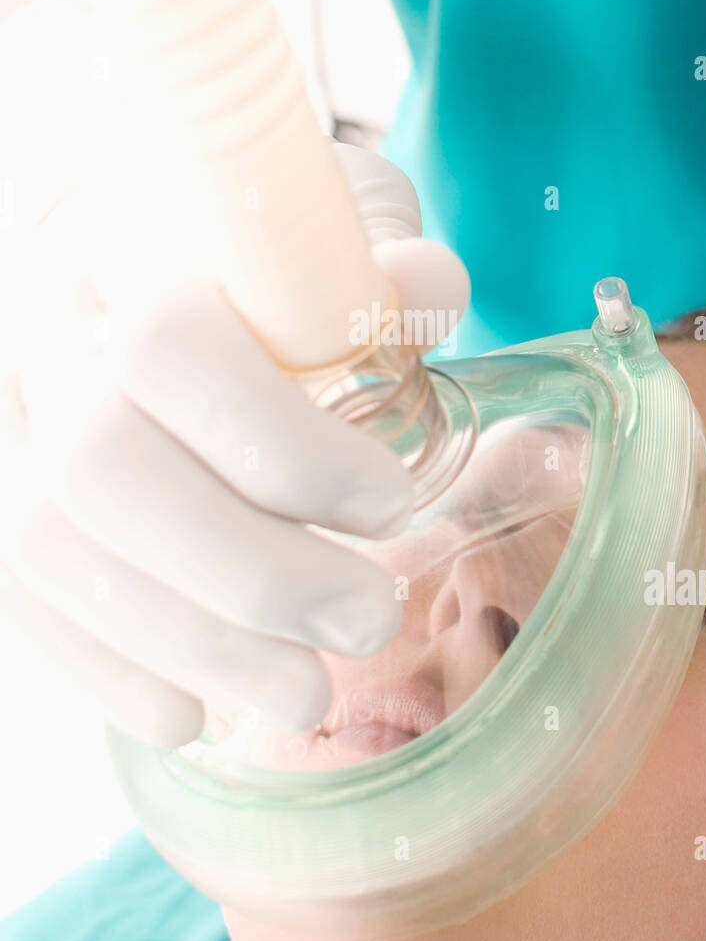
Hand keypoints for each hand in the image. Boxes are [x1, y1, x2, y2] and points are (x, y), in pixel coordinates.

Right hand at [0, 143, 468, 746]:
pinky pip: (19, 607)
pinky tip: (196, 710)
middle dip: (256, 576)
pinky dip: (111, 676)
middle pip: (105, 473)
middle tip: (370, 619)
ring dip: (195, 651)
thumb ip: (375, 265)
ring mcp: (1, 430)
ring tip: (308, 693)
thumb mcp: (320, 230)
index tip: (392, 503)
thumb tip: (428, 289)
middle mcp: (40, 340)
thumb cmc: (246, 252)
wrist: (134, 262)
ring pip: (57, 556)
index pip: (174, 352)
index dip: (289, 450)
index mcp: (126, 250)